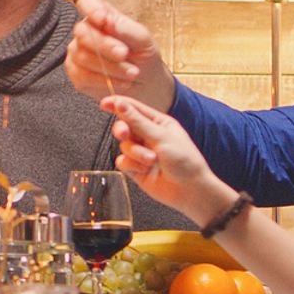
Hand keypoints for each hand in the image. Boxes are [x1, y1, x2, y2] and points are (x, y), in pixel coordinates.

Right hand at [66, 0, 176, 109]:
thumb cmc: (143, 55)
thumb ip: (124, 28)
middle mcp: (85, 32)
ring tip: (132, 73)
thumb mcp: (142, 39)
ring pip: (82, 56)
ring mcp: (77, 53)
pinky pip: (83, 76)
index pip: (88, 3)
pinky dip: (105, 81)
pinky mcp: (77, 75)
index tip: (103, 20)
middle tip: (124, 54)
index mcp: (102, 17)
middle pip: (82, 32)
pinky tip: (121, 82)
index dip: (91, 9)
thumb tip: (106, 21)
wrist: (146, 82)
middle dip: (104, 45)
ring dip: (110, 67)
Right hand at [101, 95, 233, 224]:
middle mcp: (148, 136)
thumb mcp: (161, 137)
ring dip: (136, 153)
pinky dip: (132, 165)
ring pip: (124, 146)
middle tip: (124, 134)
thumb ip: (137, 121)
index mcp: (158, 122)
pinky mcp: (136, 168)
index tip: (104, 103)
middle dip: (123, 130)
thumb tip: (120, 104)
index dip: (118, 104)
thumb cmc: (184, 160)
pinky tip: (145, 170)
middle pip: (124, 126)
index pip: (133, 109)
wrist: (189, 190)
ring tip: (152, 161)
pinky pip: (122, 161)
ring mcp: (141, 152)